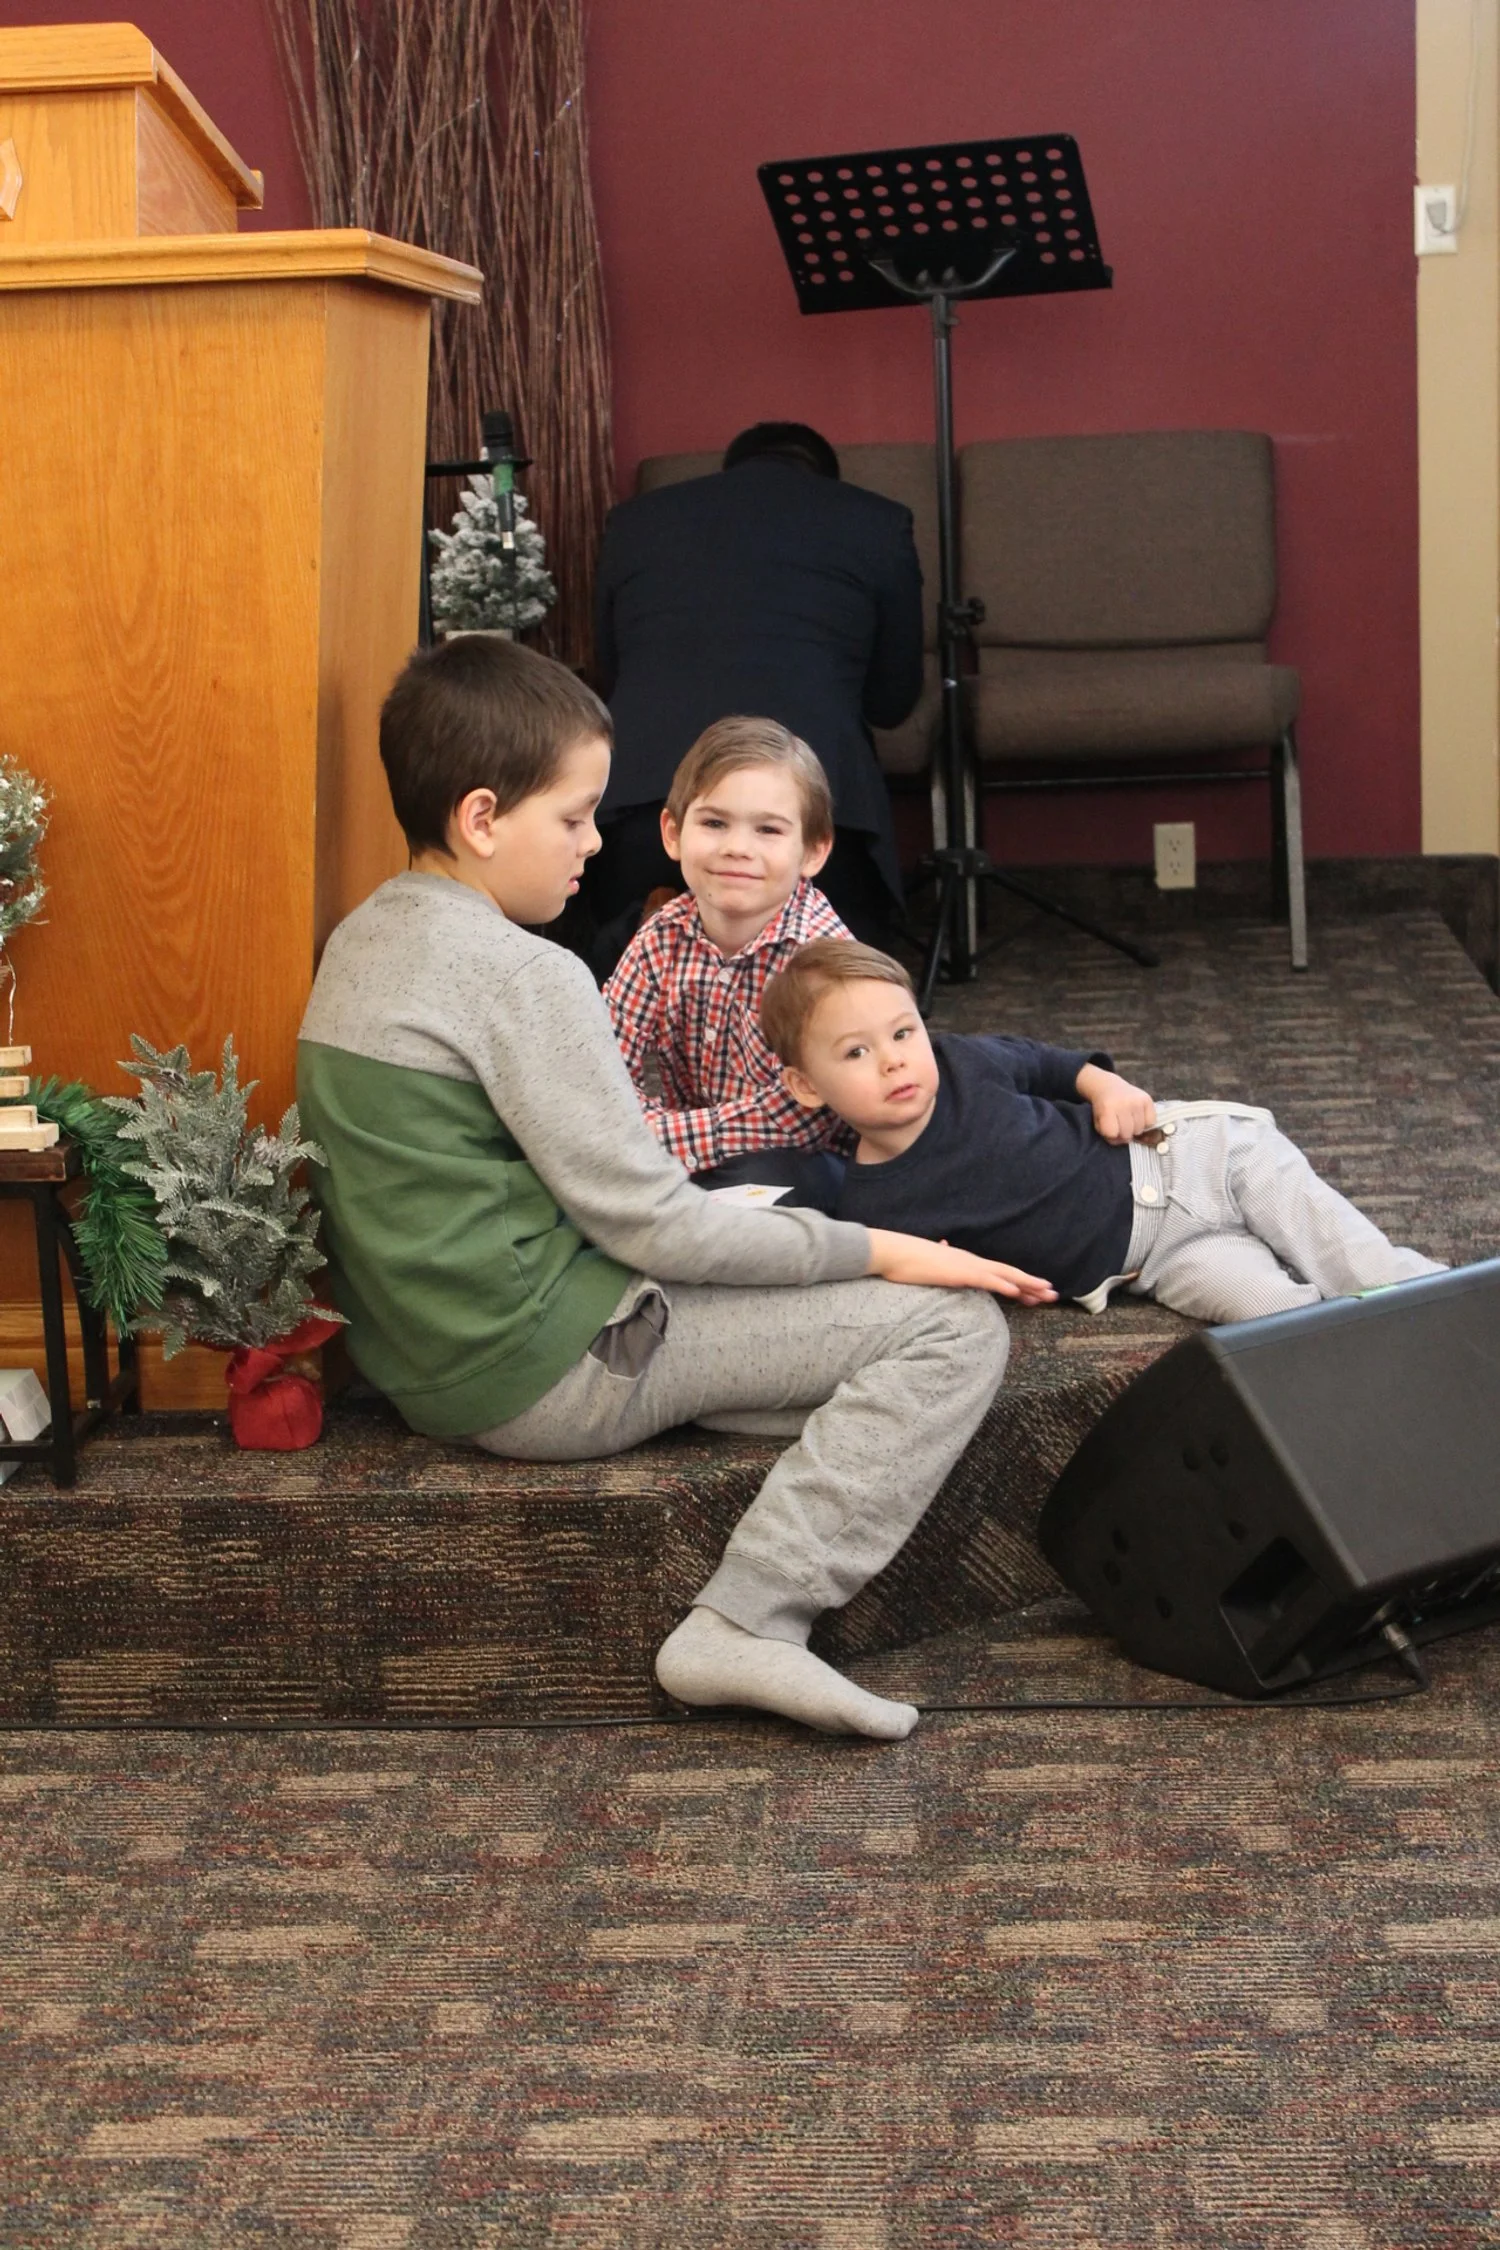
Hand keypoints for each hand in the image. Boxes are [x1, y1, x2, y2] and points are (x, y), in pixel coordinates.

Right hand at [865, 1228, 1056, 1303]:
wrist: (892, 1252)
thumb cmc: (907, 1259)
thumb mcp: (929, 1261)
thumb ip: (941, 1255)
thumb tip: (944, 1245)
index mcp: (966, 1261)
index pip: (999, 1273)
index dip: (1019, 1282)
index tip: (1035, 1293)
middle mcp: (972, 1261)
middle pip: (1009, 1273)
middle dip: (1032, 1284)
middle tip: (1054, 1293)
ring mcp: (967, 1266)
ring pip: (1005, 1276)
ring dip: (1027, 1285)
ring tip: (1047, 1293)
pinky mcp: (959, 1273)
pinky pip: (987, 1280)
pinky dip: (1004, 1285)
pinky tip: (1018, 1291)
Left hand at [1076, 1063, 1155, 1144]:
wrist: (1110, 1088)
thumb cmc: (1104, 1108)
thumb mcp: (1098, 1121)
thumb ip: (1107, 1134)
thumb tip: (1123, 1141)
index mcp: (1107, 1108)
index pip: (1112, 1133)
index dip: (1111, 1135)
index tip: (1110, 1130)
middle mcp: (1123, 1103)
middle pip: (1127, 1133)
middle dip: (1123, 1134)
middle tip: (1121, 1128)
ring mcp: (1137, 1101)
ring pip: (1139, 1129)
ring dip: (1134, 1130)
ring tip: (1129, 1122)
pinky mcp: (1147, 1099)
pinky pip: (1151, 1122)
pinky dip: (1145, 1124)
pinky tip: (1138, 1118)